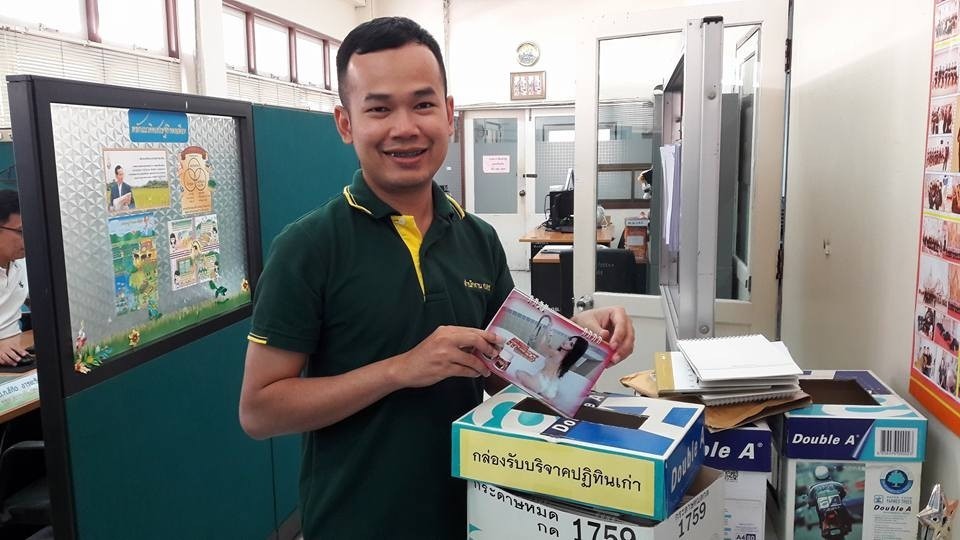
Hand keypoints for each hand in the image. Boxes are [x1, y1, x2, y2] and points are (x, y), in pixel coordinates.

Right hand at [0, 342, 27, 365]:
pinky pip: (0, 360)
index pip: (16, 347)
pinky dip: (4, 362)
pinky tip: (8, 364)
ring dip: (10, 361)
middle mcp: (5, 348)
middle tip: (19, 359)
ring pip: (5, 357)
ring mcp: (1, 352)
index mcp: (10, 345)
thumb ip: (20, 349)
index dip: (20, 351)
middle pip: (10, 352)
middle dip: (15, 356)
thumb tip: (27, 353)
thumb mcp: (13, 345)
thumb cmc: (6, 346)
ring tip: (15, 364)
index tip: (24, 354)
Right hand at [389, 326, 503, 387]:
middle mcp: (446, 339)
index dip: (488, 335)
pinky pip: (465, 370)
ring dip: (482, 365)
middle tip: (495, 354)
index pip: (472, 330)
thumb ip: (457, 340)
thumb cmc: (424, 355)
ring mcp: (445, 354)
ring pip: (472, 358)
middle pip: (475, 339)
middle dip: (489, 348)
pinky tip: (476, 374)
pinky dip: (473, 373)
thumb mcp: (439, 340)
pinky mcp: (443, 369)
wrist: (405, 368)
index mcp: (446, 330)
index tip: (498, 340)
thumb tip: (479, 344)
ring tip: (486, 369)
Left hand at [572, 306, 633, 363]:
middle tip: (614, 356)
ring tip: (612, 361)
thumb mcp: (588, 322)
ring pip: (629, 345)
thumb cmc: (587, 320)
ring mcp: (624, 333)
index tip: (612, 345)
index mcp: (617, 312)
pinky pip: (624, 351)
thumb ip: (596, 329)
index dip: (618, 336)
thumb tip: (604, 335)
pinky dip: (619, 357)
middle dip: (623, 348)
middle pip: (629, 336)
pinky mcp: (621, 343)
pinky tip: (611, 361)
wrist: (582, 325)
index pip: (621, 323)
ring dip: (622, 355)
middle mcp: (623, 322)